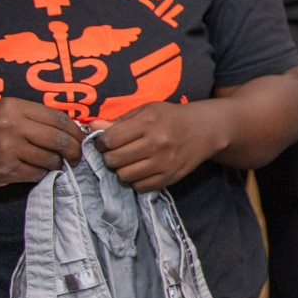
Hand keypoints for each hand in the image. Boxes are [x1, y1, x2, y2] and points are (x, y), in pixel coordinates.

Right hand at [0, 98, 83, 187]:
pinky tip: (39, 170)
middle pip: (59, 139)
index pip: (58, 118)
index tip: (81, 137)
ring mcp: (8, 149)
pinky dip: (43, 173)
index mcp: (13, 107)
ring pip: (51, 158)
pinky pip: (38, 173)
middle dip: (74, 149)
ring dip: (59, 163)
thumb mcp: (4, 113)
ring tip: (58, 163)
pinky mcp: (6, 169)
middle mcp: (11, 125)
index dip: (76, 130)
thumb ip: (33, 117)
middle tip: (77, 155)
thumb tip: (72, 127)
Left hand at [96, 101, 227, 190]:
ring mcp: (164, 163)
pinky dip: (136, 180)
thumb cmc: (171, 117)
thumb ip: (120, 120)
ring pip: (125, 175)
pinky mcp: (170, 177)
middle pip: (114, 159)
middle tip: (116, 153)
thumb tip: (92, 126)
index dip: (102, 142)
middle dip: (109, 157)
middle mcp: (157, 143)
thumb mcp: (146, 111)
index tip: (107, 141)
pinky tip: (140, 170)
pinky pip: (140, 186)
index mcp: (148, 122)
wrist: (205, 130)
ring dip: (121, 170)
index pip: (110, 139)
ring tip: (128, 162)